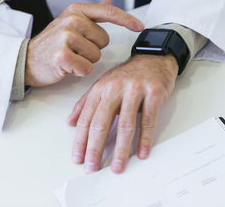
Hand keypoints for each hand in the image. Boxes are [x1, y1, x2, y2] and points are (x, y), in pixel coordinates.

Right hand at [25, 0, 143, 85]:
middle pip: (104, 41)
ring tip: (70, 57)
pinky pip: (86, 68)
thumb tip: (108, 0)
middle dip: (93, 49)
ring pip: (96, 56)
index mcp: (76, 11)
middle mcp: (71, 20)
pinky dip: (79, 71)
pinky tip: (66, 67)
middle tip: (75, 49)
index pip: (108, 12)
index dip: (127, 20)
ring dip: (85, 61)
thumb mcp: (70, 23)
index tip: (140, 26)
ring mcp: (66, 37)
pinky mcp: (62, 55)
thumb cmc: (52, 44)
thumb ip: (91, 14)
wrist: (26, 60)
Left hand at [67, 54, 178, 173]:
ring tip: (117, 166)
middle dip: (95, 148)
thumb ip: (86, 103)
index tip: (78, 158)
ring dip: (120, 149)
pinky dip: (144, 139)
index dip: (81, 140)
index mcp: (101, 89)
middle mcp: (115, 89)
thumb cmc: (128, 75)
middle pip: (102, 123)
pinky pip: (148, 120)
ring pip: (125, 124)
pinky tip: (141, 152)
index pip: (87, 119)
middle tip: (92, 167)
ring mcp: (135, 90)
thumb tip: (70, 122)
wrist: (153, 58)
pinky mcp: (153, 93)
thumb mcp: (103, 85)